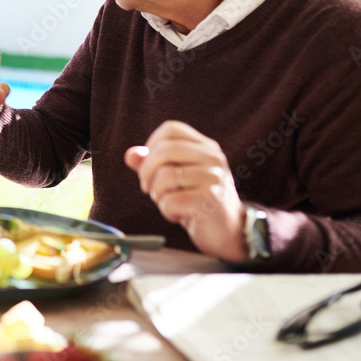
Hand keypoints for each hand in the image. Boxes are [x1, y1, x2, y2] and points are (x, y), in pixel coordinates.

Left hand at [124, 120, 247, 262]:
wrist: (229, 232)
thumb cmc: (198, 201)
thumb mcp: (175, 179)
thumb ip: (152, 164)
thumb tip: (130, 154)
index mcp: (206, 147)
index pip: (171, 128)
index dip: (152, 145)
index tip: (150, 166)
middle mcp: (213, 158)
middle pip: (165, 149)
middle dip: (147, 171)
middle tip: (149, 188)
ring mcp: (214, 178)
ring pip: (165, 176)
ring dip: (158, 194)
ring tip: (169, 202)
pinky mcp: (210, 200)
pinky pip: (171, 200)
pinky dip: (167, 211)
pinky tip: (179, 215)